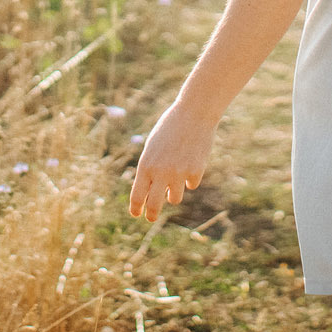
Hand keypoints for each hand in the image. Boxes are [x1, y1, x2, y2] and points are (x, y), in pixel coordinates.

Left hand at [127, 100, 216, 221]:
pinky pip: (191, 184)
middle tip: (151, 218)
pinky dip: (190, 177)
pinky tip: (191, 159)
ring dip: (174, 191)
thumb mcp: (153, 147)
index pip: (138, 195)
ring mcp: (179, 174)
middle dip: (152, 214)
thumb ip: (151, 169)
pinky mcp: (195, 172)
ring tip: (176, 173)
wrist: (194, 114)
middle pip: (154, 205)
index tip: (136, 214)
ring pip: (175, 198)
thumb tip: (151, 194)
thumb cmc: (170, 128)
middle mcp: (161, 172)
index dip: (136, 208)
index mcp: (146, 165)